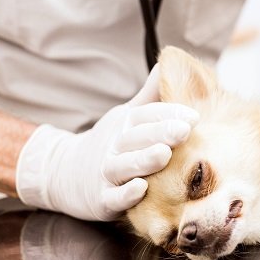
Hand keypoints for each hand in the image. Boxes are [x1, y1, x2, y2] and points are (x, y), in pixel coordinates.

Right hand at [16, 66, 198, 220]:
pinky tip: (141, 188)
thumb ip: (151, 94)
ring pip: (125, 166)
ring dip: (144, 160)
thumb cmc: (111, 142)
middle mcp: (114, 145)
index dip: (170, 114)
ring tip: (164, 154)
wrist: (64, 173)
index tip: (194, 116)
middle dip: (161, 132)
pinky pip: (113, 198)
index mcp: (125, 123)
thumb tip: (170, 60)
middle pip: (137, 137)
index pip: (148, 114)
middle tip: (184, 130)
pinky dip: (126, 194)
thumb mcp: (128, 116)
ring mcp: (106, 172)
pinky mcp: (101, 200)